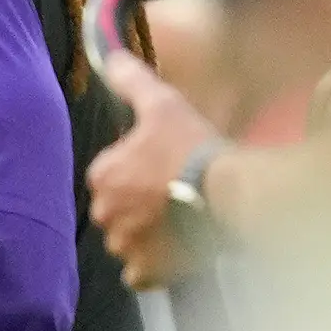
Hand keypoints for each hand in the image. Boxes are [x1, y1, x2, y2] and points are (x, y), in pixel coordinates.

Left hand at [84, 49, 218, 289]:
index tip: (166, 171)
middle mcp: (104, 213)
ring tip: (184, 221)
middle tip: (178, 196)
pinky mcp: (146, 270)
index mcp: (102, 176)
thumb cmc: (194, 148)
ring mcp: (123, 245)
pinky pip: (141, 273)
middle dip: (142, 206)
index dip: (140, 173)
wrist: (229, 192)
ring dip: (150, 235)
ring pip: (129, 241)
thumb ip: (133, 82)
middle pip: (119, 211)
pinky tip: (177, 252)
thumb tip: (110, 57)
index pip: (112, 176)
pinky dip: (155, 266)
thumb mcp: (163, 104)